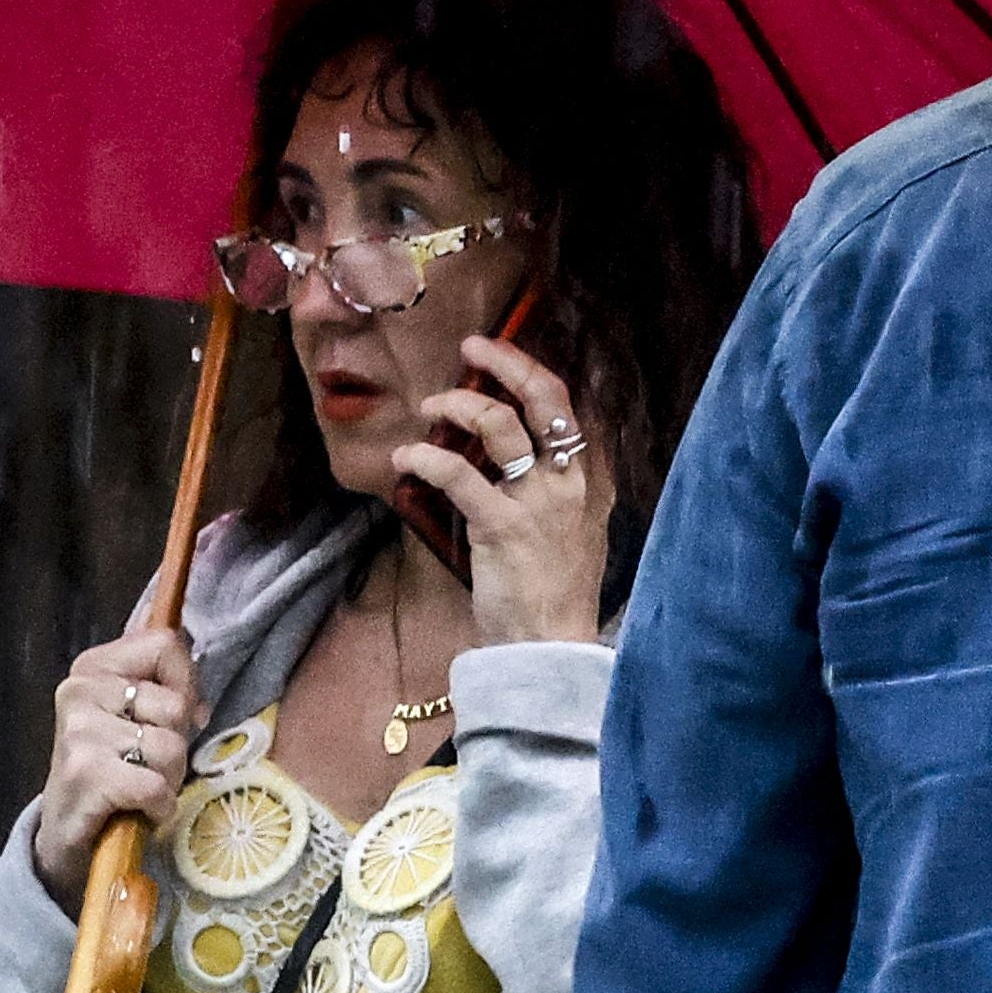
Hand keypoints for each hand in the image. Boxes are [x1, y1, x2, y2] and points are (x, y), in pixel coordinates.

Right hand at [31, 625, 197, 901]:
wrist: (65, 833)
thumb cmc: (109, 770)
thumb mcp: (131, 717)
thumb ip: (162, 686)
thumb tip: (197, 684)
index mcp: (94, 666)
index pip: (165, 645)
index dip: (185, 684)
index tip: (171, 718)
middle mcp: (81, 690)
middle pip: (175, 704)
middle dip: (176, 743)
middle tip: (146, 764)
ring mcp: (80, 731)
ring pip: (170, 747)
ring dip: (168, 778)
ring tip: (140, 788)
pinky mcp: (85, 773)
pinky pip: (155, 785)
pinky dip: (159, 807)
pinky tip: (140, 810)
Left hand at [393, 333, 614, 646]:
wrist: (550, 647)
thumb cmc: (554, 593)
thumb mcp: (573, 532)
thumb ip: (557, 490)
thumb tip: (522, 457)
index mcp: (585, 481)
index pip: (568, 408)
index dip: (534, 373)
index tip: (503, 354)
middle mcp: (567, 483)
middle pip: (544, 399)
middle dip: (507, 362)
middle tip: (472, 345)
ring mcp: (536, 503)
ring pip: (500, 426)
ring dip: (459, 404)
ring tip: (428, 405)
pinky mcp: (501, 527)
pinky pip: (459, 475)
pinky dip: (427, 458)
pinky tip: (406, 456)